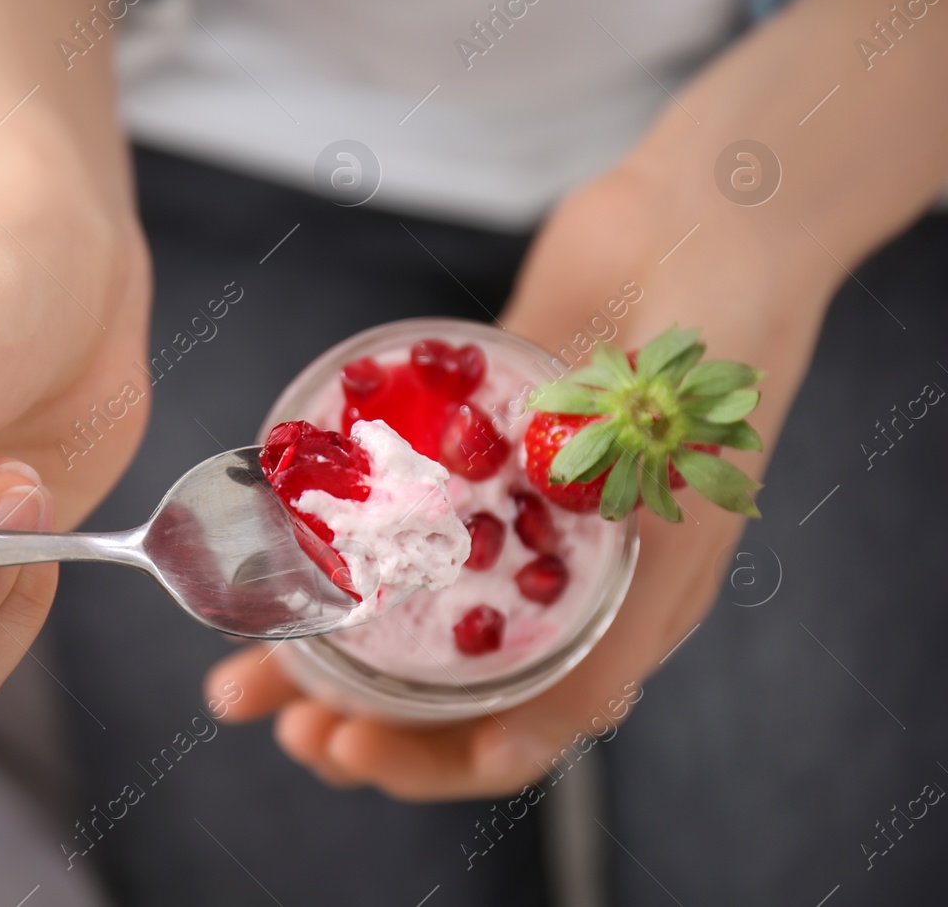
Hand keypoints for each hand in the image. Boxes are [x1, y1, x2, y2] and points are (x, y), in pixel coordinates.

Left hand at [206, 164, 833, 798]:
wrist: (705, 215)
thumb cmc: (726, 324)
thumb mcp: (694, 430)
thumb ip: (635, 505)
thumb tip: (570, 589)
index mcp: (630, 601)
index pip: (536, 720)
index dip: (443, 756)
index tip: (356, 750)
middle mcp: (567, 573)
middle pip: (456, 683)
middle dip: (364, 716)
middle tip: (281, 719)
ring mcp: (515, 514)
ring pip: (412, 609)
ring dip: (330, 649)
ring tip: (246, 672)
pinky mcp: (477, 453)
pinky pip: (398, 518)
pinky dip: (338, 546)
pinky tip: (269, 550)